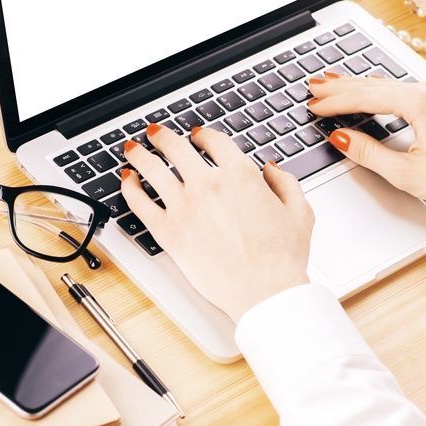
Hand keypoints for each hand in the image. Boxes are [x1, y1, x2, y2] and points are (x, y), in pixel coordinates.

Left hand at [121, 124, 313, 322]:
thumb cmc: (282, 258)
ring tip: (132, 148)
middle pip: (176, 148)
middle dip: (163, 136)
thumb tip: (271, 169)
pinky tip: (126, 181)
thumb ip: (285, 182)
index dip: (202, 134)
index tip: (197, 135)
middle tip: (156, 133)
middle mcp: (208, 185)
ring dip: (139, 154)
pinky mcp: (168, 232)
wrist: (265, 292)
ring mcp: (184, 208)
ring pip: (152, 170)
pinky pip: (140, 203)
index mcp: (240, 175)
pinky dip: (130, 189)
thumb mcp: (299, 211)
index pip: (213, 141)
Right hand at [308, 76, 425, 218]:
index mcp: (420, 103)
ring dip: (359, 86)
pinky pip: (403, 89)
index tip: (313, 105)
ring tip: (332, 85)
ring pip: (388, 85)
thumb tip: (342, 138)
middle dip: (341, 87)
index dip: (335, 102)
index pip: (365, 97)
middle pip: (374, 85)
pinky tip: (369, 89)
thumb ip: (369, 153)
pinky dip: (379, 90)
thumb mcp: (406, 173)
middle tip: (313, 88)